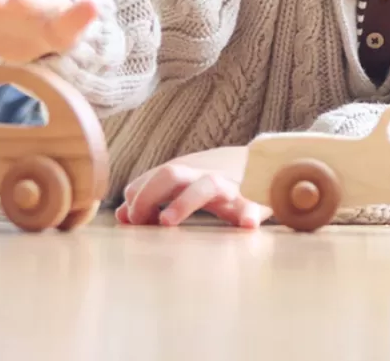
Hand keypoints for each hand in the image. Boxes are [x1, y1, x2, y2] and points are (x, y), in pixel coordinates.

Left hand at [115, 150, 269, 228]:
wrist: (268, 164)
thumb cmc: (216, 182)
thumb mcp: (184, 184)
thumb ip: (153, 196)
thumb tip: (122, 214)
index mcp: (186, 174)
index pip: (152, 179)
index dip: (137, 198)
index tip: (130, 221)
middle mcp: (203, 177)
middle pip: (171, 174)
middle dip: (149, 195)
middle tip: (141, 222)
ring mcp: (229, 187)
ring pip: (206, 185)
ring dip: (184, 202)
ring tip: (166, 220)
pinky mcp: (254, 202)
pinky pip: (252, 206)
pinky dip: (249, 214)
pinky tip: (247, 226)